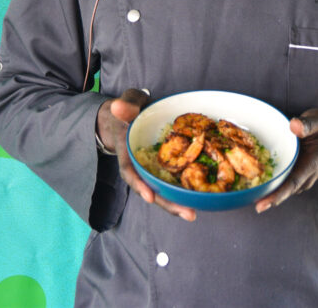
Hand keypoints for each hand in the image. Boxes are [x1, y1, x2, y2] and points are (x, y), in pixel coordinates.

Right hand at [96, 88, 197, 221]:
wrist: (131, 115)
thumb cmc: (130, 108)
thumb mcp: (128, 102)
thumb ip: (126, 104)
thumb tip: (118, 107)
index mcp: (127, 151)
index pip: (130, 170)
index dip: (139, 185)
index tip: (150, 196)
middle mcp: (139, 165)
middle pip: (150, 188)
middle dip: (167, 203)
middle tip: (188, 214)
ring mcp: (152, 169)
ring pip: (162, 190)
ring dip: (177, 203)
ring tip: (193, 214)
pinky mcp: (165, 167)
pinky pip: (172, 181)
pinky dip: (183, 191)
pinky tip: (200, 199)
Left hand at [254, 108, 317, 212]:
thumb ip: (308, 124)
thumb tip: (294, 126)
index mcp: (312, 164)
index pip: (292, 183)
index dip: (277, 195)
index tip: (262, 204)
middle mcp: (307, 174)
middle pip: (285, 190)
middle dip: (267, 197)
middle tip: (249, 201)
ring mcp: (304, 176)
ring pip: (284, 187)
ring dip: (269, 191)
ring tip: (249, 193)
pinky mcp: (299, 172)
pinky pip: (285, 181)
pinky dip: (273, 183)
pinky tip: (258, 181)